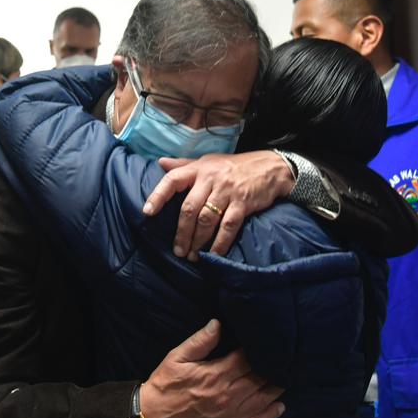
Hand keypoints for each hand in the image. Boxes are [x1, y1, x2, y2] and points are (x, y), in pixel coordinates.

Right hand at [139, 319, 284, 417]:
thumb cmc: (165, 385)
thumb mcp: (177, 357)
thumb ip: (200, 341)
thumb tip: (219, 323)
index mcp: (217, 374)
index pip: (248, 359)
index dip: (261, 350)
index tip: (271, 343)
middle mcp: (228, 395)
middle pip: (260, 378)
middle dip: (273, 368)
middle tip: (285, 360)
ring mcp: (231, 415)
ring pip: (262, 399)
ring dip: (276, 388)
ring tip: (286, 378)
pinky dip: (270, 414)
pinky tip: (279, 406)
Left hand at [143, 151, 295, 259]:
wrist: (270, 167)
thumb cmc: (234, 166)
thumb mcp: (208, 161)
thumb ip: (184, 165)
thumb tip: (160, 163)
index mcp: (199, 168)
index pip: (173, 179)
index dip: (158, 195)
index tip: (147, 212)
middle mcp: (211, 179)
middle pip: (189, 208)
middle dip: (182, 232)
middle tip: (178, 250)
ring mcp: (227, 191)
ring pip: (206, 219)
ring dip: (198, 241)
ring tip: (193, 256)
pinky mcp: (243, 203)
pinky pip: (228, 226)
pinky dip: (220, 243)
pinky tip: (213, 254)